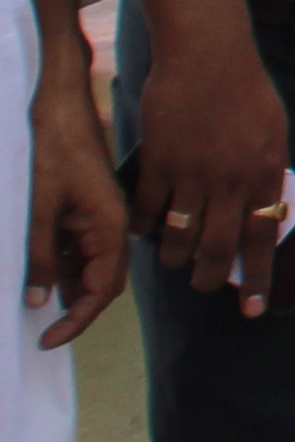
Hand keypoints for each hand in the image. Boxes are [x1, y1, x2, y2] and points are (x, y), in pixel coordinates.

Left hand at [24, 17, 121, 351]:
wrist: (60, 101)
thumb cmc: (54, 149)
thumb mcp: (40, 206)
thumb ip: (40, 256)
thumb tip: (38, 300)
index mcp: (110, 226)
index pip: (102, 289)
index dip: (77, 319)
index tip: (48, 339)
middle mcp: (112, 225)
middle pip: (101, 282)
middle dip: (74, 309)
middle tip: (42, 330)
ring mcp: (100, 216)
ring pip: (89, 265)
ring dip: (66, 287)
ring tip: (35, 303)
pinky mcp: (87, 207)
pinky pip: (79, 247)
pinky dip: (60, 265)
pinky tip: (39, 270)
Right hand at [123, 17, 286, 316]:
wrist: (208, 55)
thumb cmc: (245, 90)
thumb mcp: (274, 131)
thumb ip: (269, 172)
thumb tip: (270, 210)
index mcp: (267, 172)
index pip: (263, 238)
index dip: (258, 278)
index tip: (253, 310)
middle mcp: (232, 180)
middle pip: (218, 249)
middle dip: (209, 277)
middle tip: (203, 283)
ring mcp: (193, 173)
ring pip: (179, 237)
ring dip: (175, 256)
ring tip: (176, 258)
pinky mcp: (159, 164)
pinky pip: (147, 212)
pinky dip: (145, 227)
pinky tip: (146, 229)